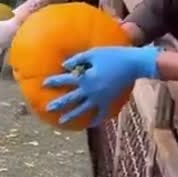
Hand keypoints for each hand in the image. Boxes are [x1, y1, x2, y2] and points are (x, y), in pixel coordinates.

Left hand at [43, 45, 161, 126]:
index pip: (65, 80)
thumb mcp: (93, 53)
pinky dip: (95, 119)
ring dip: (71, 116)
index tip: (44, 84)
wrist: (134, 64)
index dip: (53, 82)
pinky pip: (101, 113)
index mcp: (85, 77)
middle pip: (70, 99)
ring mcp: (100, 98)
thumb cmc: (113, 55)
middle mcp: (90, 90)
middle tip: (47, 108)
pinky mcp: (109, 101)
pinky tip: (89, 123)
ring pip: (82, 110)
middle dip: (58, 104)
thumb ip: (77, 59)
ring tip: (61, 122)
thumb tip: (64, 66)